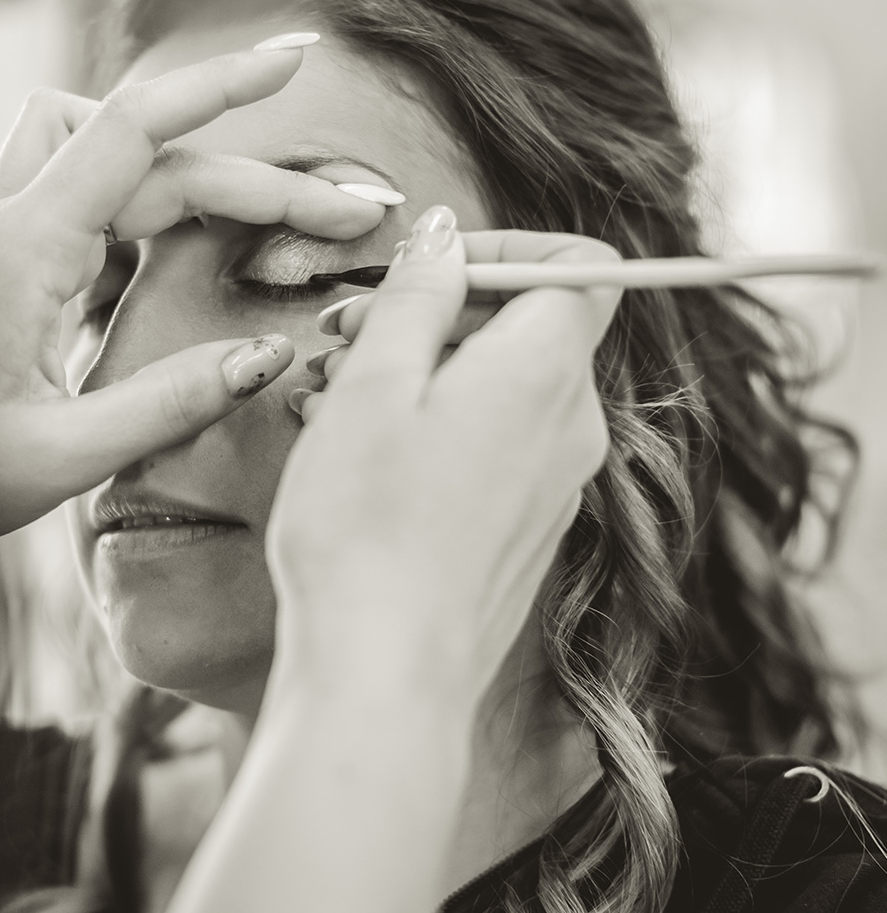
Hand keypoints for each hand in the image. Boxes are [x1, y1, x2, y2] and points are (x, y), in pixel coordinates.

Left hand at [0, 46, 388, 540]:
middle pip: (152, 162)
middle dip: (257, 180)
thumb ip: (170, 403)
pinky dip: (109, 188)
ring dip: (173, 164)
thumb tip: (271, 355)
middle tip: (350, 218)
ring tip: (244, 215)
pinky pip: (54, 191)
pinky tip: (126, 219)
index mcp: (27, 247)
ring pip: (97, 155)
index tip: (296, 63)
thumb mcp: (61, 458)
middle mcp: (10, 223)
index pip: (137, 129)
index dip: (222, 88)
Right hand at [266, 211, 621, 703]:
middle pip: (532, 327)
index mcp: (544, 372)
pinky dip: (435, 431)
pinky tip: (358, 458)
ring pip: (502, 390)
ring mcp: (556, 486)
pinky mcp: (528, 533)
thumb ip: (417, 297)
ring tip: (330, 398)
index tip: (428, 267)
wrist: (386, 675)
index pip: (582, 265)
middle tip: (344, 335)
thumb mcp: (374, 386)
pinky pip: (496, 449)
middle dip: (438, 313)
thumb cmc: (367, 530)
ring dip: (422, 374)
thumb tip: (445, 237)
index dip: (508, 246)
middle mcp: (571, 427)